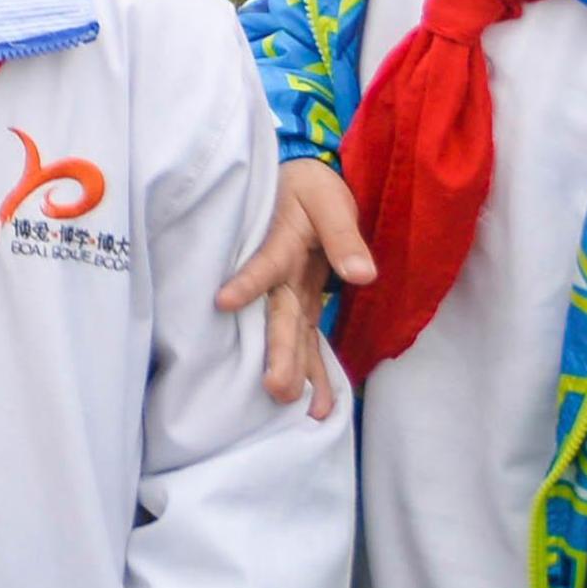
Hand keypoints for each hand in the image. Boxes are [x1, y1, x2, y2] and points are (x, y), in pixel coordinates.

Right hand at [212, 155, 375, 417]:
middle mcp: (281, 275)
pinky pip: (305, 338)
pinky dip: (311, 369)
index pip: (264, 264)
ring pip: (288, 333)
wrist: (303, 182)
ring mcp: (289, 291)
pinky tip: (318, 403)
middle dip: (277, 353)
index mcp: (280, 243)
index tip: (223, 302)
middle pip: (277, 316)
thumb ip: (344, 236)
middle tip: (276, 389)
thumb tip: (363, 275)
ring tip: (290, 405)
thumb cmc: (312, 187)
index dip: (247, 282)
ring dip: (291, 369)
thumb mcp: (330, 200)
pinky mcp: (301, 301)